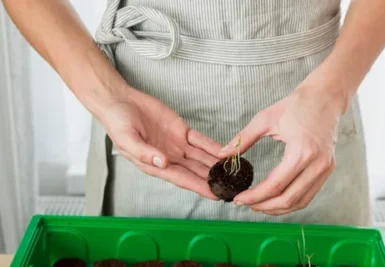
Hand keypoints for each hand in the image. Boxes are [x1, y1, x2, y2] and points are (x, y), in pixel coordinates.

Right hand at [99, 88, 221, 199]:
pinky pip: (200, 140)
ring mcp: (176, 145)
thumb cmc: (117, 123)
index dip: (200, 187)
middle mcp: (169, 158)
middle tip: (232, 186)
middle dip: (214, 180)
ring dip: (216, 164)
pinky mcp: (181, 131)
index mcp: (155, 165)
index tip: (216, 195)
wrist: (120, 102)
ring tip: (234, 172)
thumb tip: (163, 163)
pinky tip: (225, 152)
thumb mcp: (126, 139)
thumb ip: (144, 152)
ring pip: (201, 157)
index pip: (182, 179)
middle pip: (196, 171)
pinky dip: (212, 146)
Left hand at [218, 82, 345, 214]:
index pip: (275, 185)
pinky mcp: (328, 169)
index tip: (239, 199)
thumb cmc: (296, 105)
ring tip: (258, 205)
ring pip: (300, 202)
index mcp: (302, 152)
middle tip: (246, 205)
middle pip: (289, 199)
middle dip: (264, 207)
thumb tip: (222, 155)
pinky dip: (291, 202)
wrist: (325, 96)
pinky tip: (275, 199)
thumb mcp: (265, 119)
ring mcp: (326, 169)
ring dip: (278, 208)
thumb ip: (243, 139)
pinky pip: (309, 194)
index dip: (255, 196)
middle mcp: (317, 164)